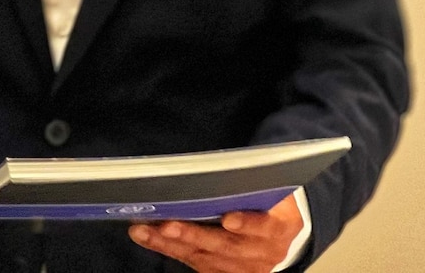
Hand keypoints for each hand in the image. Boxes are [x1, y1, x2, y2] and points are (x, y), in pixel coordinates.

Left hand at [128, 193, 303, 272]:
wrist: (279, 236)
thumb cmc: (268, 202)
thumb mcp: (271, 188)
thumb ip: (252, 179)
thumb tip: (220, 163)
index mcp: (281, 226)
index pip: (265, 226)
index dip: (248, 223)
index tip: (228, 219)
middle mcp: (265, 252)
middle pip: (227, 246)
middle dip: (195, 236)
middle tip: (168, 225)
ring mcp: (245, 268)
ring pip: (205, 259)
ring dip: (172, 244)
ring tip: (144, 230)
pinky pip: (195, 264)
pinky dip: (170, 249)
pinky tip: (148, 237)